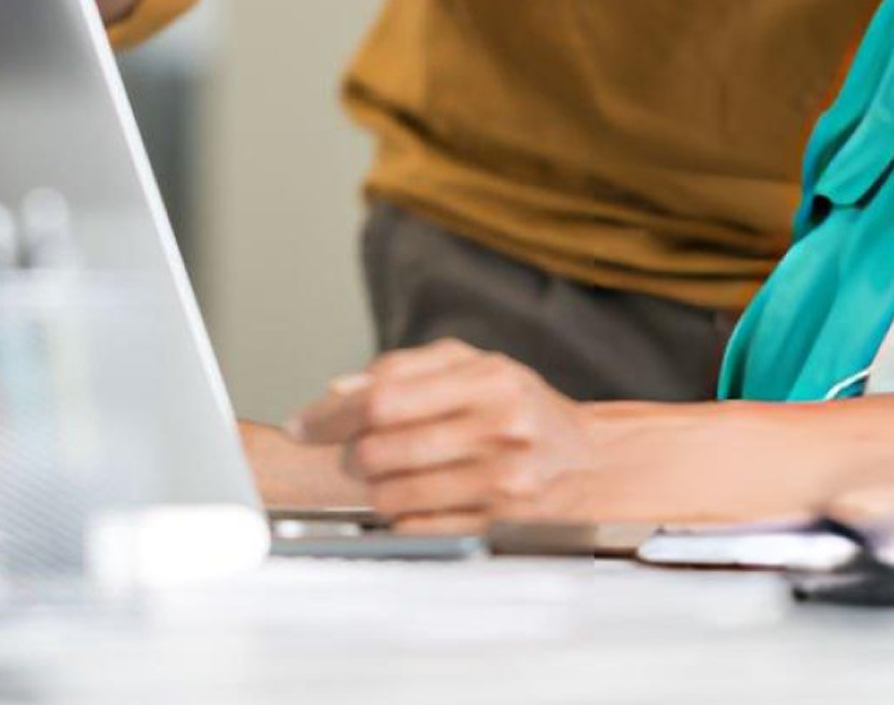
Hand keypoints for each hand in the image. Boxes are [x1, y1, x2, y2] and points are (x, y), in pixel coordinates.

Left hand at [286, 341, 599, 531]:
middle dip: (353, 453)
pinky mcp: (498, 524)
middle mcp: (498, 427)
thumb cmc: (520, 406)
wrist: (587, 460)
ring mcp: (500, 481)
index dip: (333, 413)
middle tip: (356, 452)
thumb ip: (405, 369)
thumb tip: (339, 390)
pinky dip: (400, 514)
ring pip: (393, 493)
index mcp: (488, 379)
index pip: (385, 396)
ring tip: (388, 473)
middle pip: (383, 447)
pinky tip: (414, 497)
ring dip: (374, 487)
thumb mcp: (473, 366)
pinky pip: (417, 527)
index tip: (306, 425)